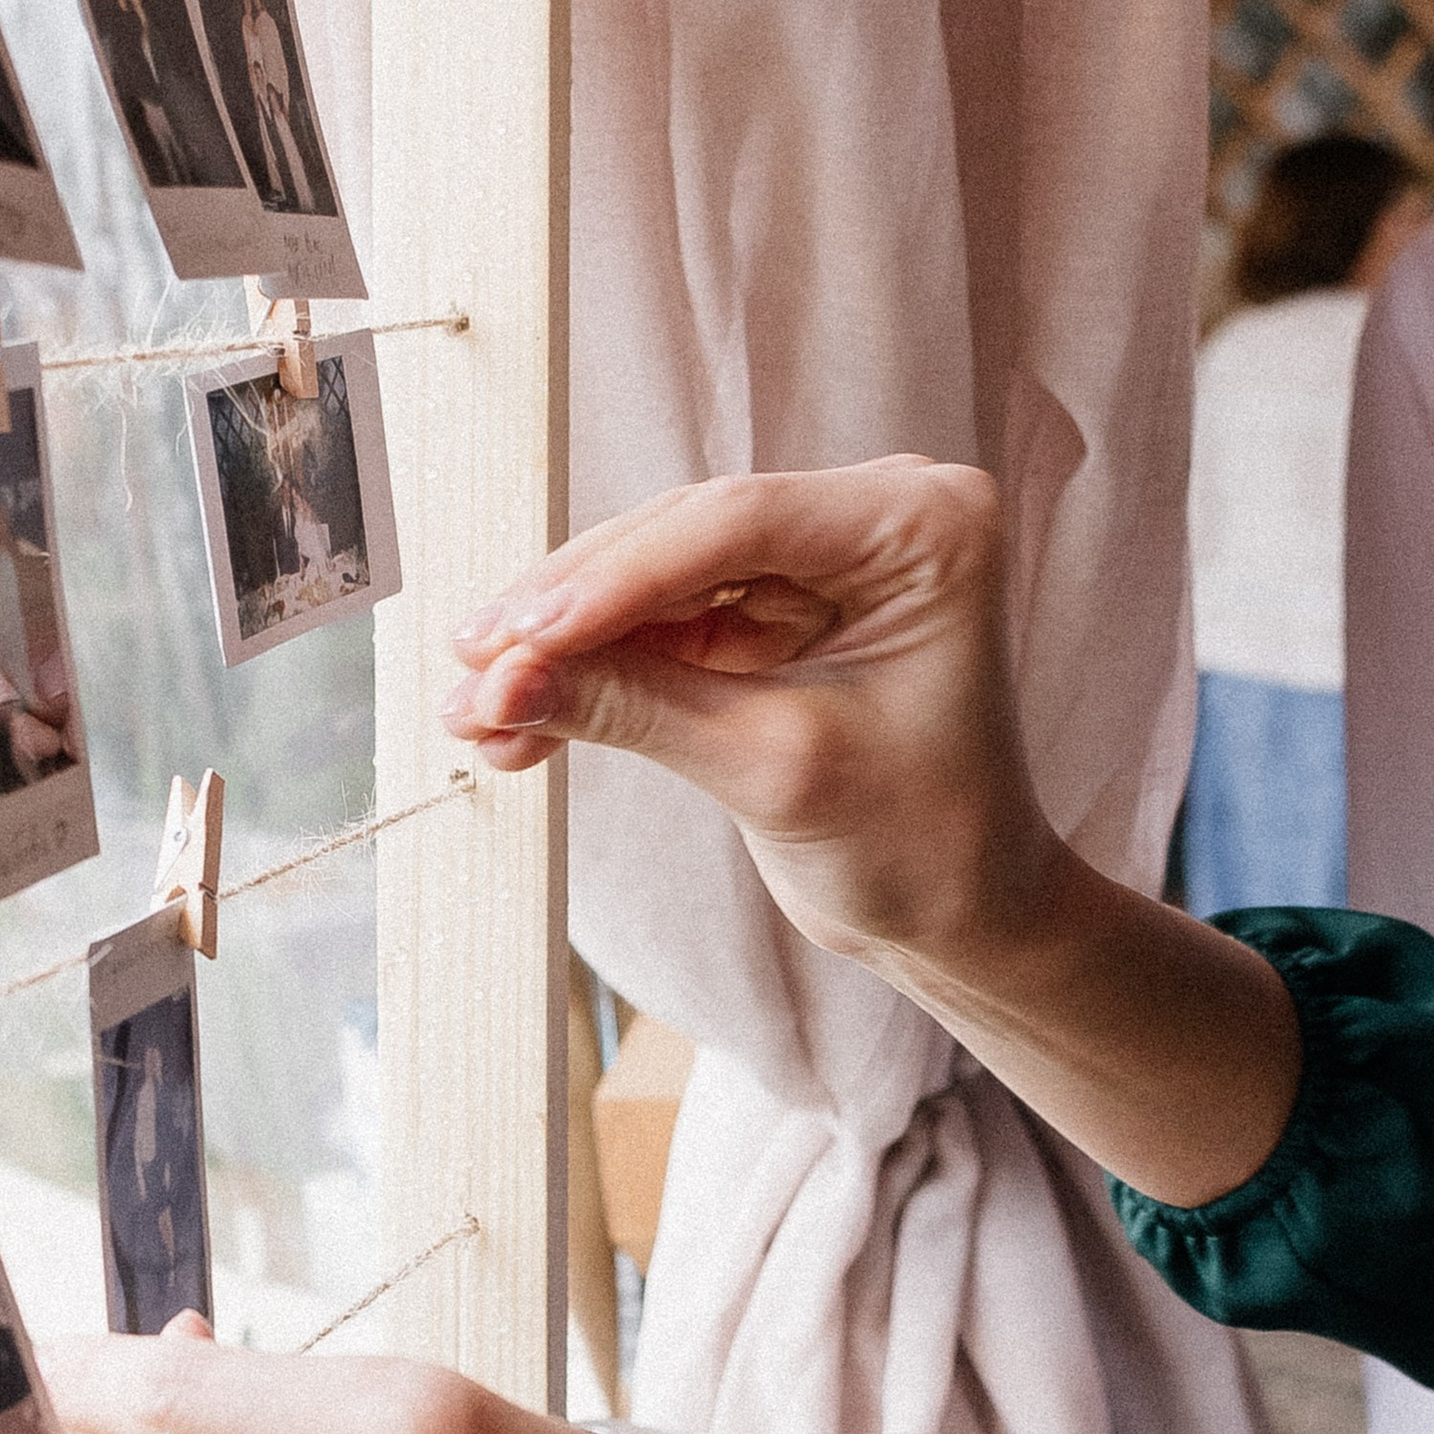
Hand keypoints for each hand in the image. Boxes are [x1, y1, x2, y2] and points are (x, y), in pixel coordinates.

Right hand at [439, 453, 1303, 1203]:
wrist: (960, 915)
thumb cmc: (923, 842)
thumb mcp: (776, 770)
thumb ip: (640, 707)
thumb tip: (505, 679)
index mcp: (921, 524)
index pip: (735, 524)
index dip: (613, 579)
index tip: (517, 637)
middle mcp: (867, 519)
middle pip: (678, 541)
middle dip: (568, 617)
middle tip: (473, 671)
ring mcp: (809, 564)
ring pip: (649, 585)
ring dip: (558, 651)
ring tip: (474, 711)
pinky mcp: (762, 614)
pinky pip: (652, 631)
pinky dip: (585, 677)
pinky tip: (514, 724)